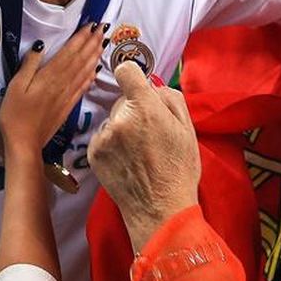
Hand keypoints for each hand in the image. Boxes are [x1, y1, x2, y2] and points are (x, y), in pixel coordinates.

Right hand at [0, 22, 104, 153]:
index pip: (69, 52)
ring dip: (95, 55)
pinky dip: (92, 75)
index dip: (81, 37)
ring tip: (103, 42)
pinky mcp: (68, 106)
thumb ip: (29, 65)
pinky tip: (97, 69)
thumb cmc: (15, 114)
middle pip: (81, 59)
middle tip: (103, 27)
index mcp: (49, 76)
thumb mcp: (15, 86)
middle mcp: (62, 83)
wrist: (25, 142)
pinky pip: (83, 86)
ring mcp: (67, 95)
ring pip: (85, 71)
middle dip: (93, 42)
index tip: (91, 24)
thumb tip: (40, 45)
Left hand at [88, 62, 201, 248]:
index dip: (133, 76)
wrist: (160, 210)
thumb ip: (169, 98)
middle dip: (134, 110)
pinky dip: (112, 145)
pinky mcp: (93, 154)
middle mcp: (119, 119)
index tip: (137, 87)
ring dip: (122, 129)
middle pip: (122, 100)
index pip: (126, 70)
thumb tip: (152, 84)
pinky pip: (103, 138)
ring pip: (112, 120)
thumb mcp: (187, 129)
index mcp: (145, 107)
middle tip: (150, 134)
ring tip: (139, 153)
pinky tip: (128, 161)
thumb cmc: (179, 170)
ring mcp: (104, 137)